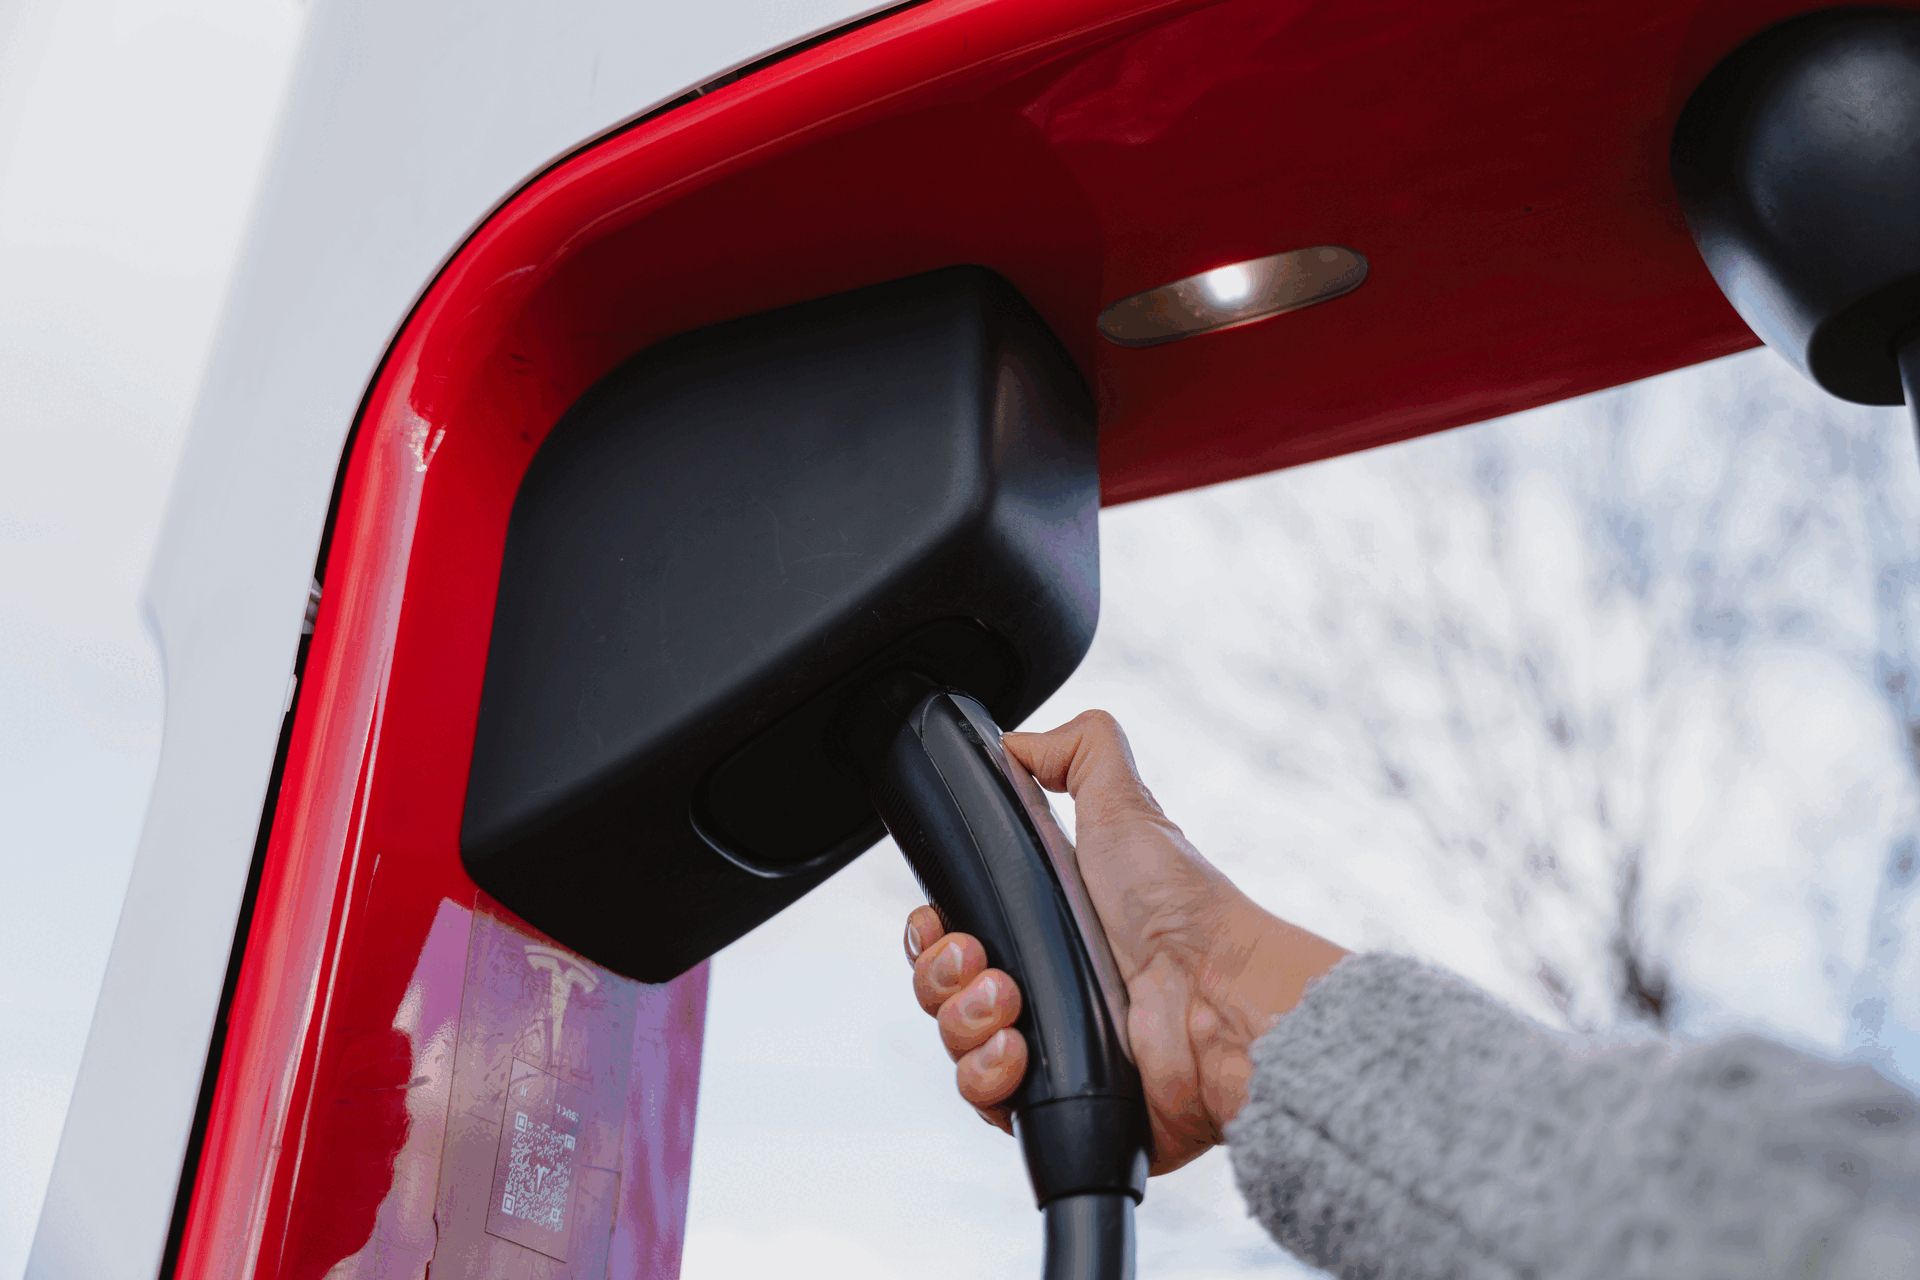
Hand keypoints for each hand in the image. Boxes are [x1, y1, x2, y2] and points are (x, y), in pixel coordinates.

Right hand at [904, 709, 1345, 1174]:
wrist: (1218, 1004)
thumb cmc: (1182, 910)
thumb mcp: (1126, 806)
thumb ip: (1079, 753)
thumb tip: (1018, 741)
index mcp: (1043, 925)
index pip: (950, 935)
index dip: (933, 933)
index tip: (949, 924)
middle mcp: (1039, 987)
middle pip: (936, 991)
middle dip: (940, 977)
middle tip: (985, 964)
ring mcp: (1046, 1050)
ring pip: (951, 1045)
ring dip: (962, 1022)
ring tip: (1012, 1007)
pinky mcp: (1056, 1105)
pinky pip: (983, 1100)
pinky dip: (988, 1076)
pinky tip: (1020, 1054)